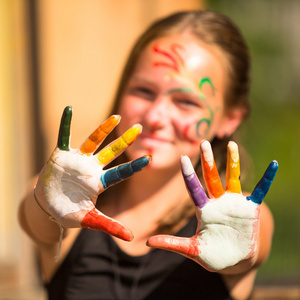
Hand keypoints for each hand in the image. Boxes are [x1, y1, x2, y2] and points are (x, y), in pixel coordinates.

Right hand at [36, 106, 149, 240]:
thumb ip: (109, 226)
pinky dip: (66, 124)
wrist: (47, 206)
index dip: (134, 166)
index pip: (121, 172)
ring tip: (117, 117)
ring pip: (93, 141)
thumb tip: (133, 237)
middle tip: (140, 128)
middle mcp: (92, 168)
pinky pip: (64, 137)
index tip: (150, 158)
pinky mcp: (61, 155)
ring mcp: (78, 160)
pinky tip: (69, 109)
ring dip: (104, 129)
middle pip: (112, 152)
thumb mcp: (89, 220)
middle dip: (126, 141)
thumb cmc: (69, 212)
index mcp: (100, 182)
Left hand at [147, 140, 277, 270]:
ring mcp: (234, 204)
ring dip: (233, 162)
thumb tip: (146, 242)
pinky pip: (261, 191)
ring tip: (231, 144)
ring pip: (232, 178)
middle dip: (208, 161)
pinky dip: (267, 179)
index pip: (194, 189)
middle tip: (203, 142)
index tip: (182, 158)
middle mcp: (217, 202)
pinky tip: (274, 165)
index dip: (189, 175)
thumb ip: (172, 244)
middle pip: (211, 177)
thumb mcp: (191, 250)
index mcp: (203, 210)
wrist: (233, 261)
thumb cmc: (211, 255)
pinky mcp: (250, 209)